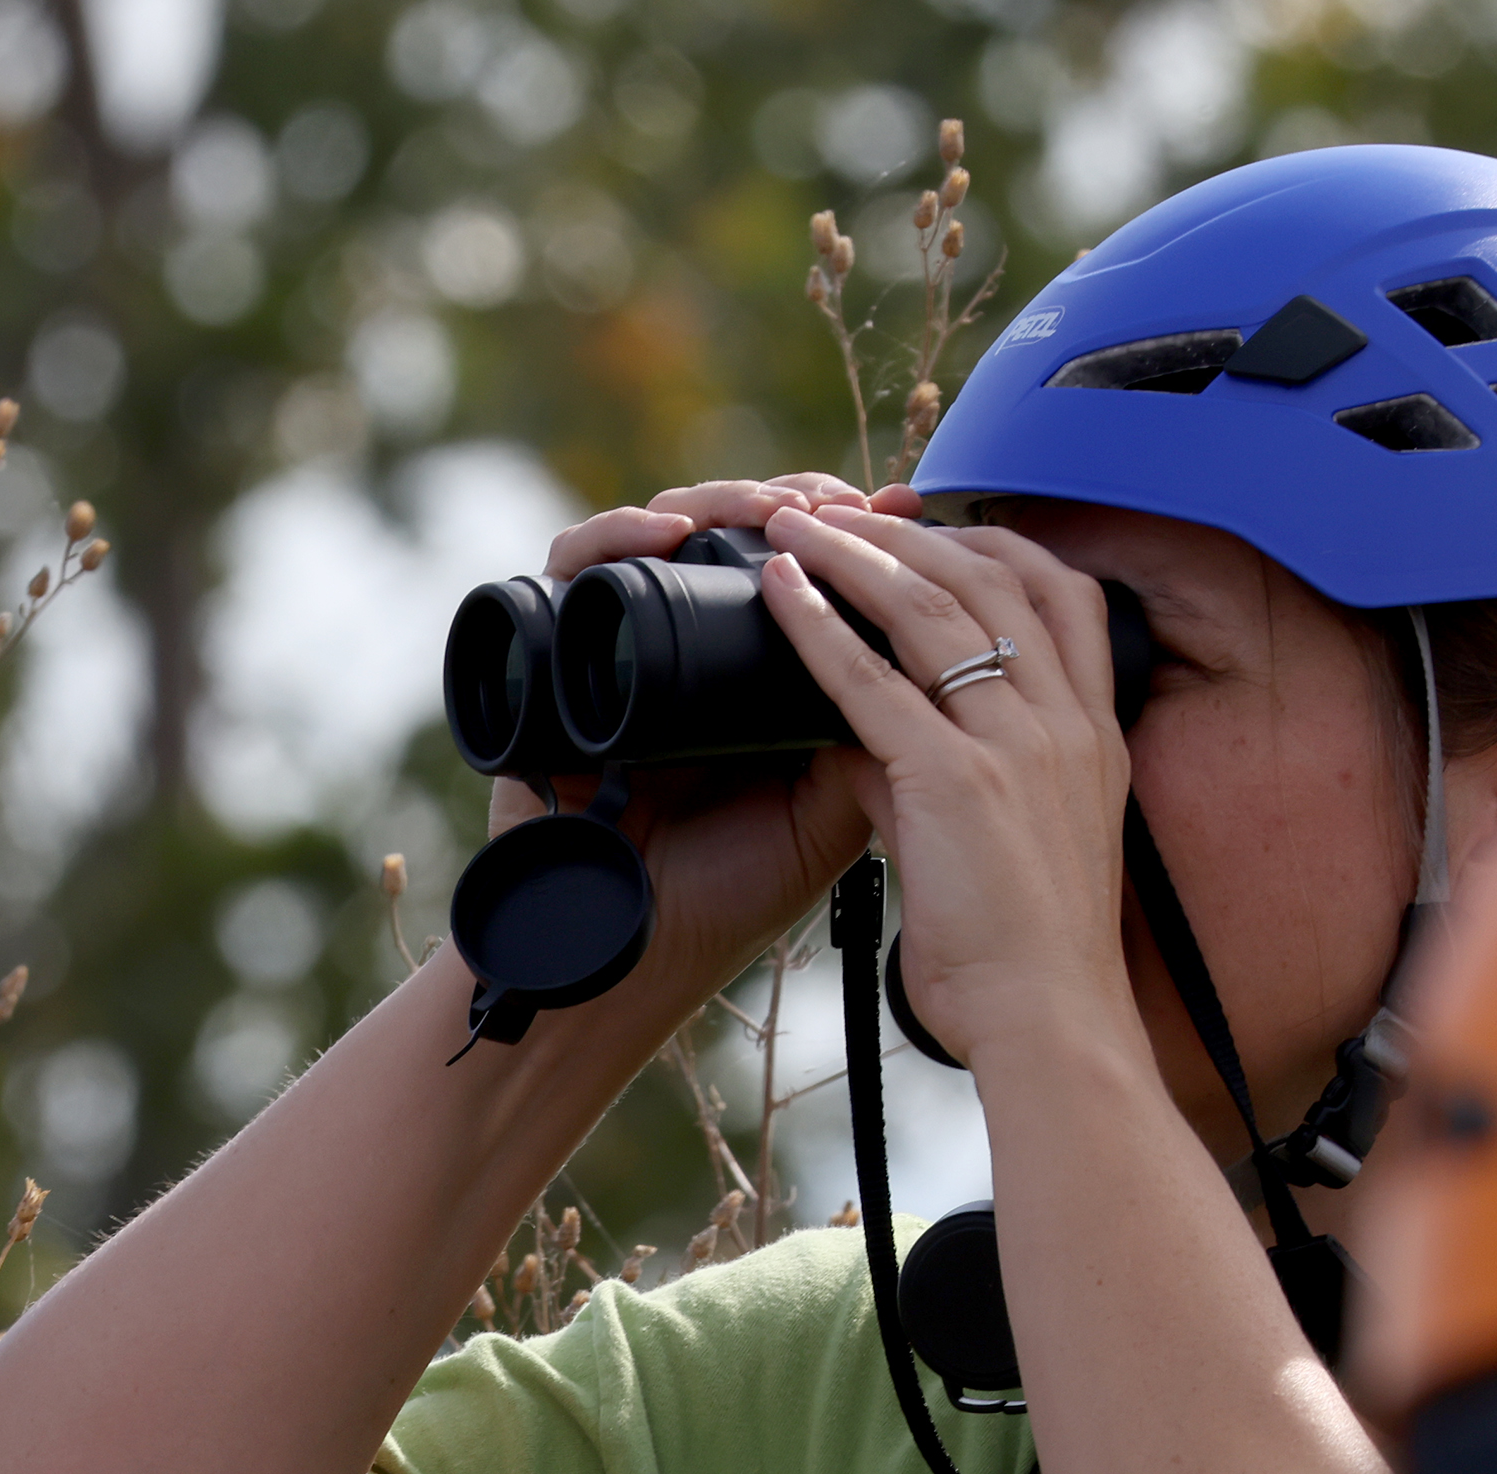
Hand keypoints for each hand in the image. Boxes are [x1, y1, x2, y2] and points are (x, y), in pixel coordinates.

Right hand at [484, 475, 918, 994]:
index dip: (852, 529)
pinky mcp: (556, 659)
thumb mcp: (833, 809)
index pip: (800, 564)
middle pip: (734, 526)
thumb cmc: (728, 895)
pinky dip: (614, 534)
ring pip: (661, 525)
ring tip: (772, 509)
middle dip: (796, 502)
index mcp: (757, 673)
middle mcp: (688, 646)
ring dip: (721, 499)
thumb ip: (882, 734)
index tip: (906, 507)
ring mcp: (621, 645)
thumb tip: (940, 642)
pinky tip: (666, 530)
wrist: (632, 952)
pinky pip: (573, 568)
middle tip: (843, 503)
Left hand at [750, 506, 1145, 1068]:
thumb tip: (865, 744)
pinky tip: (779, 593)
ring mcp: (1015, 744)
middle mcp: (1065, 722)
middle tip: (844, 506)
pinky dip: (818, 625)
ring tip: (797, 522)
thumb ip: (948, 779)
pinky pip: (871, 680)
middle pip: (991, 579)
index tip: (935, 525)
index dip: (995, 544)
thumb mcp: (1012, 845)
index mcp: (1095, 734)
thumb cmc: (1029, 955)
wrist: (1050, 1021)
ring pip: (930, 608)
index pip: (1064, 595)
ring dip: (855, 552)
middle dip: (911, 531)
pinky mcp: (954, 780)